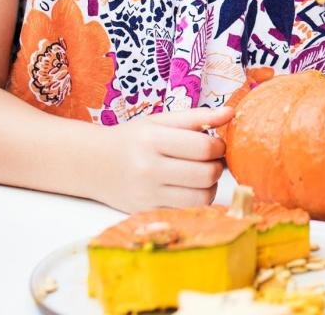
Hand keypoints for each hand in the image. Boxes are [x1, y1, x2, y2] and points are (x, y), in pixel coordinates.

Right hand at [94, 106, 233, 212]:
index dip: (219, 145)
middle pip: (206, 174)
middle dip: (217, 166)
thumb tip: (231, 112)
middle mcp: (148, 169)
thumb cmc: (132, 139)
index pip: (204, 147)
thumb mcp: (160, 120)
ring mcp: (146, 194)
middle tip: (210, 160)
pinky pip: (187, 210)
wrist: (93, 164)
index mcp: (152, 139)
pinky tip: (187, 188)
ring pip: (202, 197)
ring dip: (210, 186)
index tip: (215, 143)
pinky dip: (195, 200)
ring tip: (200, 175)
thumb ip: (197, 116)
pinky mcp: (147, 212)